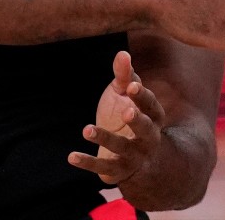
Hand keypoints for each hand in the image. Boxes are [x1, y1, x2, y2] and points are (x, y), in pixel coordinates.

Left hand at [69, 50, 163, 183]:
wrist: (135, 158)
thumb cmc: (127, 115)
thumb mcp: (125, 96)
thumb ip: (124, 76)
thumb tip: (123, 53)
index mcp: (153, 117)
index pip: (151, 106)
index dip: (142, 97)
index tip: (131, 86)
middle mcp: (148, 137)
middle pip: (146, 129)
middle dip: (138, 121)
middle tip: (127, 112)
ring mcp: (134, 156)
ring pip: (122, 148)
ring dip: (105, 138)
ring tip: (87, 129)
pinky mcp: (118, 170)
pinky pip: (103, 167)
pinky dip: (87, 162)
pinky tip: (71, 156)